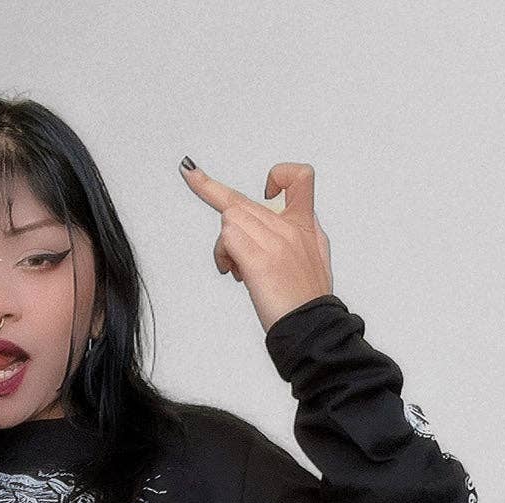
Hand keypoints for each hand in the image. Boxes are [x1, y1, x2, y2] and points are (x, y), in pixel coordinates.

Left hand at [179, 159, 332, 333]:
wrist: (312, 328)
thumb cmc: (307, 302)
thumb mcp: (314, 259)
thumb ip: (298, 237)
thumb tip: (284, 228)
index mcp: (305, 226)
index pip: (301, 178)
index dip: (281, 174)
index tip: (265, 187)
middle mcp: (290, 228)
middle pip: (240, 202)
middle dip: (210, 191)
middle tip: (189, 173)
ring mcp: (275, 241)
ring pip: (230, 216)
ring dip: (223, 244)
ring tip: (232, 268)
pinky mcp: (260, 259)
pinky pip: (227, 237)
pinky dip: (222, 254)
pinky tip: (231, 272)